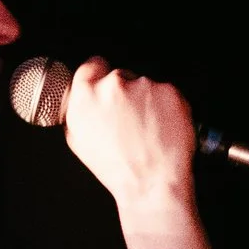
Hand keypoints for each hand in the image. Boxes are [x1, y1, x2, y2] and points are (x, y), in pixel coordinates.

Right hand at [61, 59, 194, 216]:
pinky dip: (166, 107)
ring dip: (147, 101)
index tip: (106, 85)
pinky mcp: (168, 91)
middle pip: (120, 76)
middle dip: (125, 94)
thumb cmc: (116, 168)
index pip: (92, 65)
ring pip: (144, 85)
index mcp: (86, 95)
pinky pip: (166, 93)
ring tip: (147, 130)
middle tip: (130, 121)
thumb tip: (83, 97)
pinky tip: (162, 128)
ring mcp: (143, 85)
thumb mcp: (79, 141)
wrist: (151, 183)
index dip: (99, 75)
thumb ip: (79, 111)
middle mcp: (113, 85)